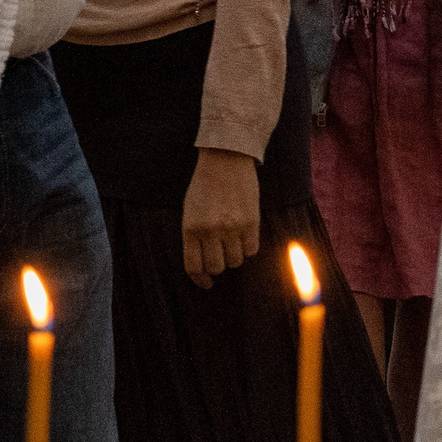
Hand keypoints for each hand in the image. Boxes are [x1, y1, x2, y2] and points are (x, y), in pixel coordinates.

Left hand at [182, 149, 261, 286]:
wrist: (226, 158)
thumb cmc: (205, 184)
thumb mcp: (190, 210)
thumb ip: (194, 236)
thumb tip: (203, 265)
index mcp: (190, 228)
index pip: (194, 266)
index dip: (200, 279)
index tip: (207, 282)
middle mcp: (210, 230)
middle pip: (216, 267)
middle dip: (218, 265)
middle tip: (220, 254)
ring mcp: (232, 227)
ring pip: (235, 261)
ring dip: (234, 256)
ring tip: (233, 241)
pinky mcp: (251, 221)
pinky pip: (251, 249)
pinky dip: (248, 247)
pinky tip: (244, 235)